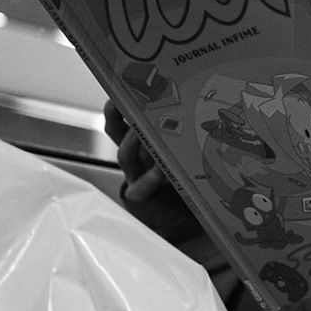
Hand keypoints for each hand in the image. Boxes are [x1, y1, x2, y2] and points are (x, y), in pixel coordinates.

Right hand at [102, 103, 201, 240]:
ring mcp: (134, 177)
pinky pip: (141, 186)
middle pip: (118, 135)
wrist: (178, 216)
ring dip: (134, 143)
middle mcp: (133, 158)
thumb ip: (180, 134)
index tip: (117, 95)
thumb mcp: (178, 152)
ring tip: (142, 132)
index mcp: (137, 145)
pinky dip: (150, 179)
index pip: (118, 123)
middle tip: (131, 106)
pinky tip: (160, 171)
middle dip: (122, 119)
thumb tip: (196, 104)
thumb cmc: (181, 178)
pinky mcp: (139, 197)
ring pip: (126, 157)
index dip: (115, 109)